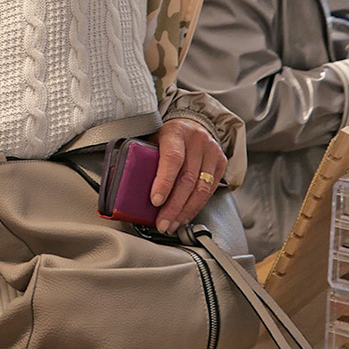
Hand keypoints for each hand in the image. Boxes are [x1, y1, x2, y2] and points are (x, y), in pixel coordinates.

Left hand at [152, 117, 228, 231]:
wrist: (192, 124)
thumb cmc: (168, 136)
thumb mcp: (153, 140)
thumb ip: (144, 159)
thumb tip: (127, 188)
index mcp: (176, 132)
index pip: (172, 159)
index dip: (164, 182)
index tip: (155, 201)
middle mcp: (197, 140)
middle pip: (187, 179)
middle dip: (174, 206)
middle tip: (162, 223)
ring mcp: (212, 151)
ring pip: (201, 188)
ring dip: (186, 211)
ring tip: (173, 223)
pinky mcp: (221, 162)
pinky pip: (210, 190)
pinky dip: (197, 206)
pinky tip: (185, 215)